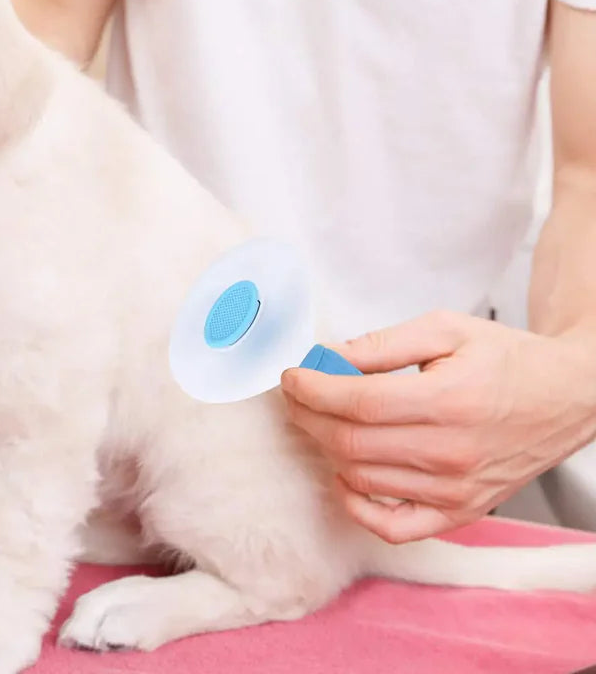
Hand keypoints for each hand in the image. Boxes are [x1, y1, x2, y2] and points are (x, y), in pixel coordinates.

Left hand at [280, 311, 595, 541]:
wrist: (568, 396)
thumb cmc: (505, 358)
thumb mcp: (445, 330)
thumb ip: (381, 344)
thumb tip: (326, 355)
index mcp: (448, 400)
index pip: (356, 402)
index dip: (311, 389)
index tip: (290, 375)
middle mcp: (452, 453)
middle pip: (350, 443)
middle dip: (307, 416)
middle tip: (295, 394)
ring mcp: (456, 491)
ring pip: (361, 479)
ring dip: (326, 448)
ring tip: (320, 418)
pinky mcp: (461, 513)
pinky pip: (393, 528)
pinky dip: (357, 505)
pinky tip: (346, 473)